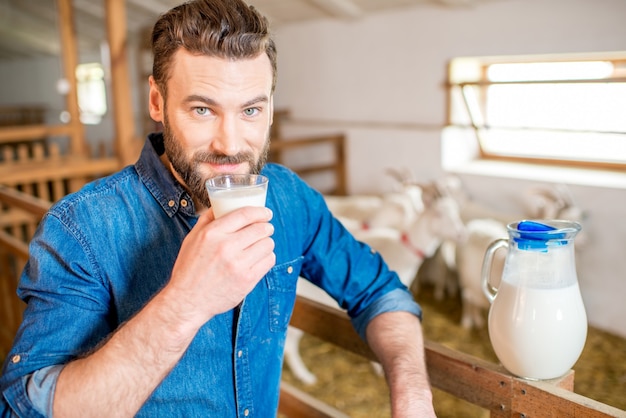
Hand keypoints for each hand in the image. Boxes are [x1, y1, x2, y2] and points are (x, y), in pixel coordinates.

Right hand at [163, 206, 274, 326]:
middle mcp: (226, 247)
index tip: (266, 213)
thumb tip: (220, 205)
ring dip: (267, 243)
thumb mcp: (192, 239)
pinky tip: (260, 258)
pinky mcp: (247, 280)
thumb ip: (207, 220)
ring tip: (261, 245)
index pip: (245, 214)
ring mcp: (238, 265)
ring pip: (267, 245)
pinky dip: (267, 258)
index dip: (260, 211)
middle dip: (266, 227)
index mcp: (212, 234)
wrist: (188, 301)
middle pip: (260, 229)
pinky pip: (268, 261)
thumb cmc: (189, 269)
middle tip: (266, 229)